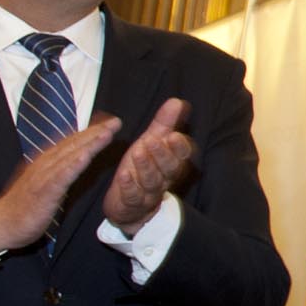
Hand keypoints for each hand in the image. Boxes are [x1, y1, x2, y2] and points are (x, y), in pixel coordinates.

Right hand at [0, 114, 123, 254]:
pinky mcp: (43, 191)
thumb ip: (62, 169)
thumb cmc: (27, 204)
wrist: (2, 224)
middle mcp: (45, 164)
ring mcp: (43, 176)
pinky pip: (60, 177)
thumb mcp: (47, 182)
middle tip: (116, 121)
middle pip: (74, 144)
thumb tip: (79, 158)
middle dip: (96, 132)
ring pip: (69, 156)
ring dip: (89, 143)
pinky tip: (85, 157)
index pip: (72, 142)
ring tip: (106, 133)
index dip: (92, 131)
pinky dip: (72, 165)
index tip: (112, 122)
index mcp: (47, 161)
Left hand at [102, 98, 194, 232]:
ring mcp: (149, 192)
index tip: (173, 135)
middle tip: (153, 140)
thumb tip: (177, 101)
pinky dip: (129, 186)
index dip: (179, 147)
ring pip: (151, 181)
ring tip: (137, 152)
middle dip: (162, 154)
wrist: (129, 204)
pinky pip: (133, 195)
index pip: (181, 155)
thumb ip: (164, 124)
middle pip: (168, 168)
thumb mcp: (151, 143)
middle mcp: (164, 178)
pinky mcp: (132, 203)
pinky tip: (124, 175)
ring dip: (145, 167)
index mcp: (171, 163)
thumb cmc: (141, 168)